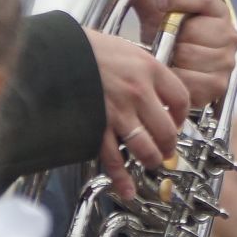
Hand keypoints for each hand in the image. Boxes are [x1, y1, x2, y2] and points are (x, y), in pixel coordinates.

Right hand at [85, 28, 186, 199]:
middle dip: (169, 146)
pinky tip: (128, 188)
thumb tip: (152, 89)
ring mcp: (118, 112)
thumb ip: (141, 70)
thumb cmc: (86, 48)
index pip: (180, 99)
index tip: (177, 123)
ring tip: (151, 162)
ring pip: (145, 148)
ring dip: (151, 160)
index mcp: (148, 69)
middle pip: (167, 130)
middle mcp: (138, 92)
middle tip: (167, 150)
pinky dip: (121, 178)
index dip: (181, 117)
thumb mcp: (124, 50)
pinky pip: (113, 158)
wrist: (54, 53)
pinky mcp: (96, 127)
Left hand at [129, 0, 236, 108]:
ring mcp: (226, 61)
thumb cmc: (170, 45)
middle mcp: (230, 36)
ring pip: (187, 54)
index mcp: (219, 13)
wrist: (177, 77)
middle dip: (172, 38)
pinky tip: (173, 76)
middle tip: (167, 44)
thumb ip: (148, 2)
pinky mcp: (218, 85)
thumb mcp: (158, 20)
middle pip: (192, 30)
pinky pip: (188, 78)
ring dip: (172, 59)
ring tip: (170, 60)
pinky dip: (174, 78)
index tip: (160, 4)